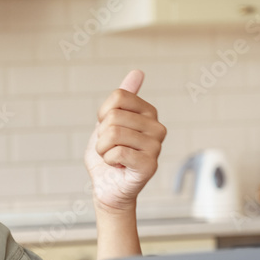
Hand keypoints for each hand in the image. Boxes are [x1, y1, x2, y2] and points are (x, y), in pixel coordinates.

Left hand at [83, 70, 166, 213]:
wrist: (107, 187)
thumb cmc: (107, 154)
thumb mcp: (108, 121)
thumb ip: (122, 98)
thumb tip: (138, 72)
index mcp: (149, 113)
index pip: (118, 96)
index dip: (103, 114)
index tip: (107, 129)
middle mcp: (157, 127)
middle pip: (114, 116)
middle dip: (101, 135)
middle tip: (110, 148)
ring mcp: (156, 146)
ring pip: (113, 134)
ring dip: (103, 149)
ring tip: (113, 158)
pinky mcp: (150, 165)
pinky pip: (117, 152)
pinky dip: (108, 161)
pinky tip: (118, 167)